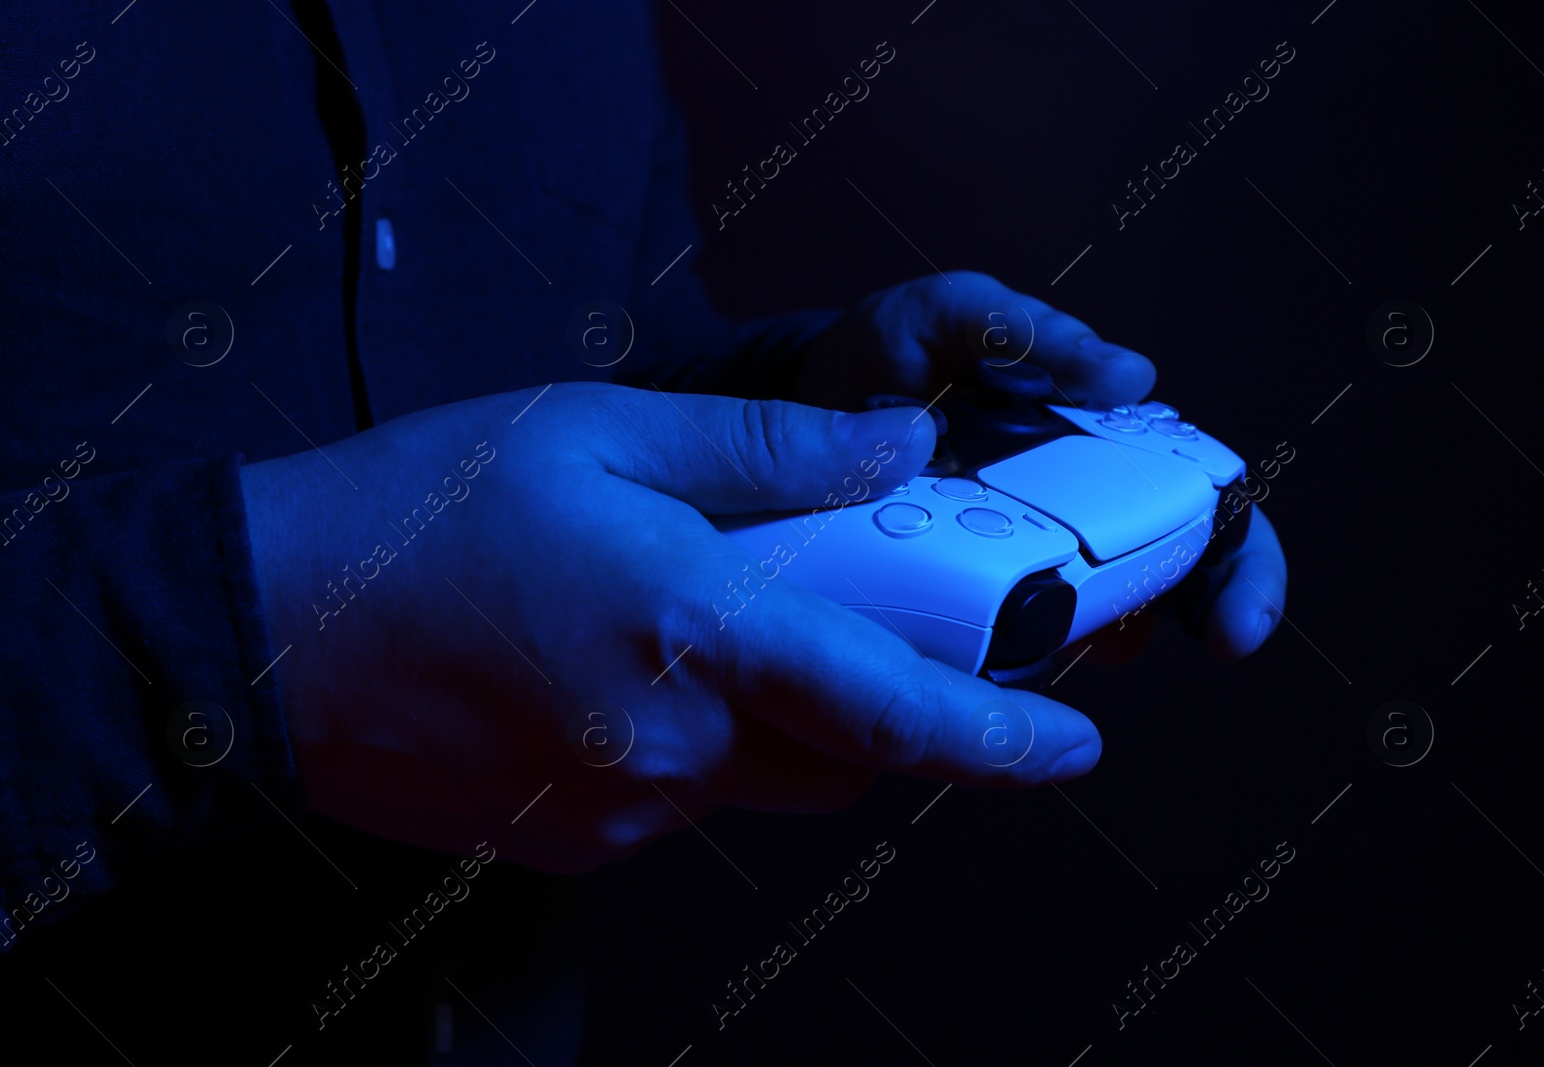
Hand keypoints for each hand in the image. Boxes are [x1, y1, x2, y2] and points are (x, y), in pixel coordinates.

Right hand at [240, 383, 1101, 872]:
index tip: (1077, 742)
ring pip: (767, 782)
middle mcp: (670, 749)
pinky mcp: (578, 844)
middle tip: (863, 626)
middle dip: (884, 705)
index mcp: (692, 634)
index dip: (1000, 736)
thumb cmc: (423, 512)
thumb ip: (773, 450)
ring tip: (707, 625)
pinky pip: (687, 800)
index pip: (889, 708)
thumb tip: (903, 452)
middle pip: (844, 757)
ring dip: (783, 718)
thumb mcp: (604, 431)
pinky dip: (698, 743)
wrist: (261, 633)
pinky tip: (619, 672)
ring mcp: (622, 811)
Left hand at [790, 270, 1286, 661]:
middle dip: (1213, 607)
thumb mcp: (948, 318)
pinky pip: (1020, 638)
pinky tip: (1007, 658)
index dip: (1241, 559)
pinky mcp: (975, 593)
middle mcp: (1086, 499)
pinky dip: (1027, 652)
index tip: (1235, 617)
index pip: (1209, 497)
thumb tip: (1128, 376)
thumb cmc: (894, 354)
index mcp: (1100, 433)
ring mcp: (1034, 552)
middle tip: (1217, 642)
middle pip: (1185, 567)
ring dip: (1113, 633)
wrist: (804, 409)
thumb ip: (1020, 331)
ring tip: (1089, 646)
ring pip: (1107, 613)